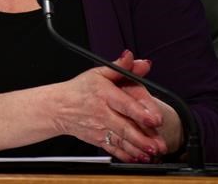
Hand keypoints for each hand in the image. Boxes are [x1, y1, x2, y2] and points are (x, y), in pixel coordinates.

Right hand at [51, 50, 167, 162]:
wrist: (58, 107)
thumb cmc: (80, 90)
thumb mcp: (99, 73)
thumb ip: (122, 67)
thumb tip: (138, 61)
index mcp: (105, 94)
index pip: (125, 104)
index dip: (141, 112)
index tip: (155, 119)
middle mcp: (103, 113)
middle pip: (125, 127)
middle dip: (143, 138)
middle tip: (159, 144)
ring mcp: (100, 128)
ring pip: (121, 141)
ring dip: (138, 149)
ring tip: (152, 153)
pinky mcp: (98, 140)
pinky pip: (114, 149)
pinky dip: (126, 155)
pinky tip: (138, 158)